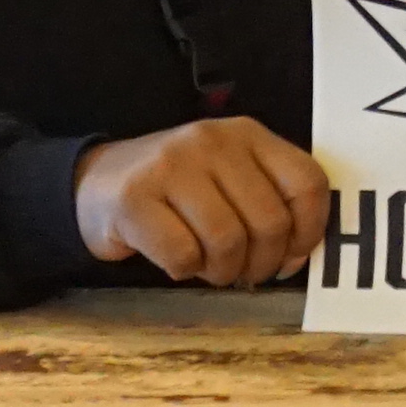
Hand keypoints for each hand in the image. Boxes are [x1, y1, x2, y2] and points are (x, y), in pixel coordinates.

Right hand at [73, 119, 336, 285]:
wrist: (97, 183)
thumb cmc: (177, 191)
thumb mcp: (230, 177)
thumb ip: (269, 201)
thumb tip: (295, 256)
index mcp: (247, 134)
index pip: (307, 182)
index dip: (308, 231)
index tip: (290, 257)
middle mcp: (212, 141)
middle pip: (269, 221)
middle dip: (261, 263)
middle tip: (241, 272)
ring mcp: (171, 165)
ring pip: (228, 241)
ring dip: (222, 271)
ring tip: (207, 266)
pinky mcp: (134, 197)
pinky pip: (182, 254)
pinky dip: (184, 271)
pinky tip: (176, 260)